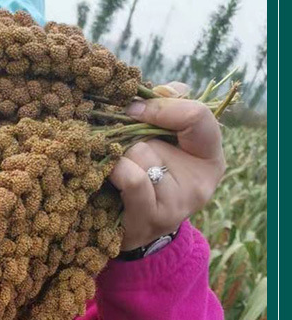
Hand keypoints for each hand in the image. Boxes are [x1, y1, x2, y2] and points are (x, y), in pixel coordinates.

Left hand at [109, 81, 225, 250]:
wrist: (127, 228)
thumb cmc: (143, 175)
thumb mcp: (162, 139)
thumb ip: (167, 107)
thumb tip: (156, 91)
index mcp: (209, 157)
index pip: (198, 116)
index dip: (161, 106)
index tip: (133, 108)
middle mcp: (201, 184)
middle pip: (155, 138)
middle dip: (131, 142)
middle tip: (126, 158)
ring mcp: (177, 206)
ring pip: (140, 156)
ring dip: (120, 159)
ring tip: (120, 176)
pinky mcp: (150, 221)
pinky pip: (133, 179)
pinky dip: (116, 171)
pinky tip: (110, 177)